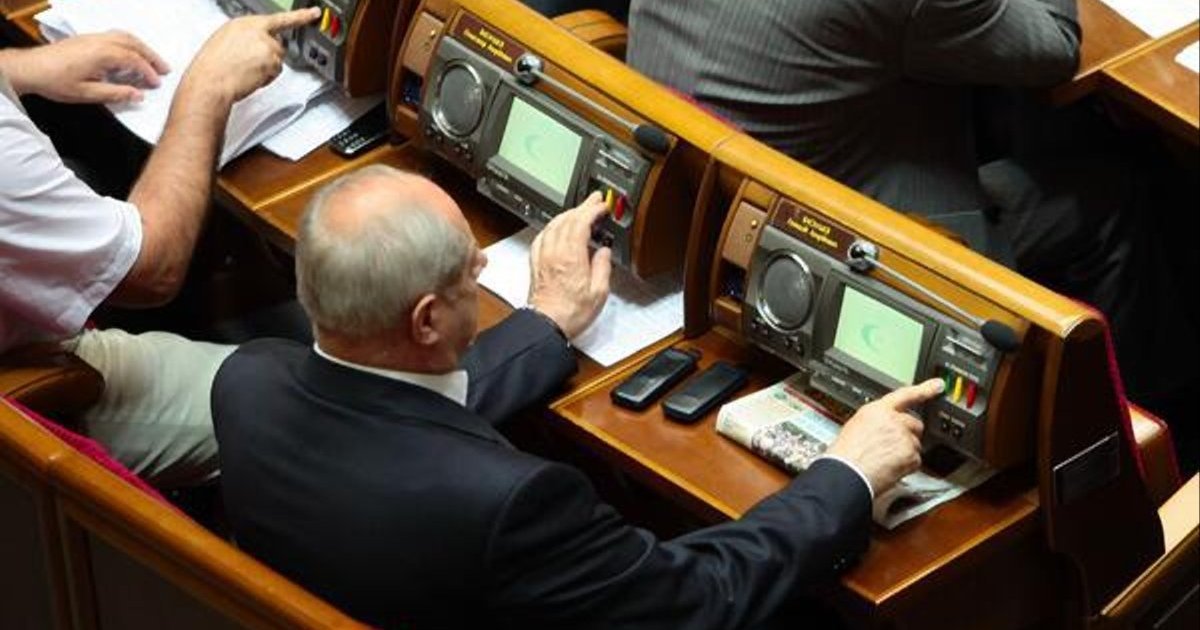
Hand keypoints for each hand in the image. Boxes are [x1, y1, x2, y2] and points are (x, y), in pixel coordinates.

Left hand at [0, 31, 168, 102]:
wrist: (31, 68)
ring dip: (141, 47)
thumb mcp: (87, 94)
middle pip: (134, 44)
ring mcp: (93, 37)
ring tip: (151, 59)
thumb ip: (115, 94)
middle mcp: (100, 41)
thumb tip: (137, 95)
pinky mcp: (87, 39)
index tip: (156, 84)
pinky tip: (130, 52)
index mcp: (102, 54)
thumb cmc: (55, 81)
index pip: (134, 61)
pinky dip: (129, 43)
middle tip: (164, 69)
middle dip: (151, 56)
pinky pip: (114, 35)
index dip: (148, 72)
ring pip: (125, 37)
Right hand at [180, 7, 319, 106]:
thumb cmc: (213, 66)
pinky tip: (249, 77)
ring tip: (244, 72)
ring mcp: (266, 44)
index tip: (315, 13)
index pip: (278, 18)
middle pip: (277, 45)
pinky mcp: (271, 59)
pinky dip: (265, 78)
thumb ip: (245, 38)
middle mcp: (257, 30)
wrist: (211, 80)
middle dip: (268, 57)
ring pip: (277, 60)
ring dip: (266, 68)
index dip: (300, 16)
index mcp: (244, 23)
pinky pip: (275, 72)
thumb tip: (254, 47)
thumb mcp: (225, 42)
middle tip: (249, 65)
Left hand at [528, 192, 612, 337]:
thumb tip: (603, 252)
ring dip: (567, 214)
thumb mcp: (599, 292)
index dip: (592, 209)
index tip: (602, 205)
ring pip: (553, 225)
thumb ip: (603, 267)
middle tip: (594, 202)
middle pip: (566, 219)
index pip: (580, 221)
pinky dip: (552, 227)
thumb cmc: (570, 313)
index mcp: (571, 256)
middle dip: (581, 207)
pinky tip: (557, 229)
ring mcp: (543, 256)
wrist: (547, 325)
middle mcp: (554, 252)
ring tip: (579, 212)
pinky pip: (542, 237)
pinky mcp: (536, 263)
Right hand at [826, 378, 943, 494]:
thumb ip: (876, 423)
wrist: (846, 473)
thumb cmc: (845, 456)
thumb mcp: (856, 427)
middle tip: (893, 448)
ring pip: (916, 445)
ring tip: (885, 461)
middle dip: (909, 435)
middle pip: (915, 424)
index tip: (938, 385)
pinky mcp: (910, 453)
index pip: (905, 395)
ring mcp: (903, 436)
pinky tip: (890, 469)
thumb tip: (884, 429)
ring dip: (906, 454)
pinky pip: (915, 461)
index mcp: (876, 410)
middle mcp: (893, 420)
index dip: (924, 389)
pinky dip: (906, 467)